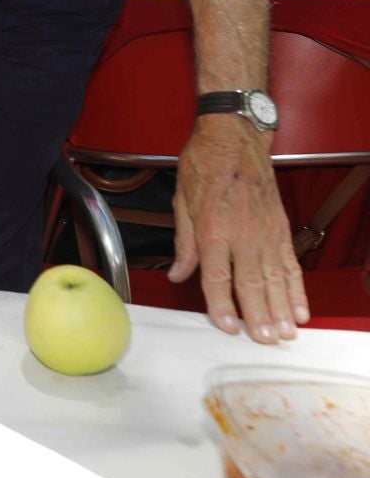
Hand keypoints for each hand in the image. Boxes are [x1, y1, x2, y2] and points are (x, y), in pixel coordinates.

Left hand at [171, 116, 306, 341]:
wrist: (235, 136)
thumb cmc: (204, 165)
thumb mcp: (181, 201)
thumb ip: (183, 243)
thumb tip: (177, 275)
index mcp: (212, 227)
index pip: (216, 276)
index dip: (221, 305)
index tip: (226, 327)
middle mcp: (242, 232)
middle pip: (250, 282)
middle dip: (257, 315)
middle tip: (264, 341)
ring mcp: (266, 231)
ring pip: (275, 277)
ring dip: (280, 308)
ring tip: (284, 333)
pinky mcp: (281, 227)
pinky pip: (290, 263)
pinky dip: (296, 288)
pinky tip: (300, 308)